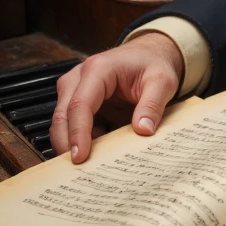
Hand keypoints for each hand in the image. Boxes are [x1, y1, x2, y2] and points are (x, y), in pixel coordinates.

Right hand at [50, 32, 184, 163]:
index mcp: (98, 69)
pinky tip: (95, 156)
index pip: (80, 104)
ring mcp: (74, 89)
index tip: (80, 158)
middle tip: (79, 172)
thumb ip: (153, 105)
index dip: (78, 133)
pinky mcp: (77, 101)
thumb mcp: (162, 82)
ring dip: (71, 145)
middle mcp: (79, 78)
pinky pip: (71, 126)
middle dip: (67, 144)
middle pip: (63, 116)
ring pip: (62, 122)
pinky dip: (79, 142)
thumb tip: (143, 131)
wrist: (149, 54)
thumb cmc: (153, 64)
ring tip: (88, 168)